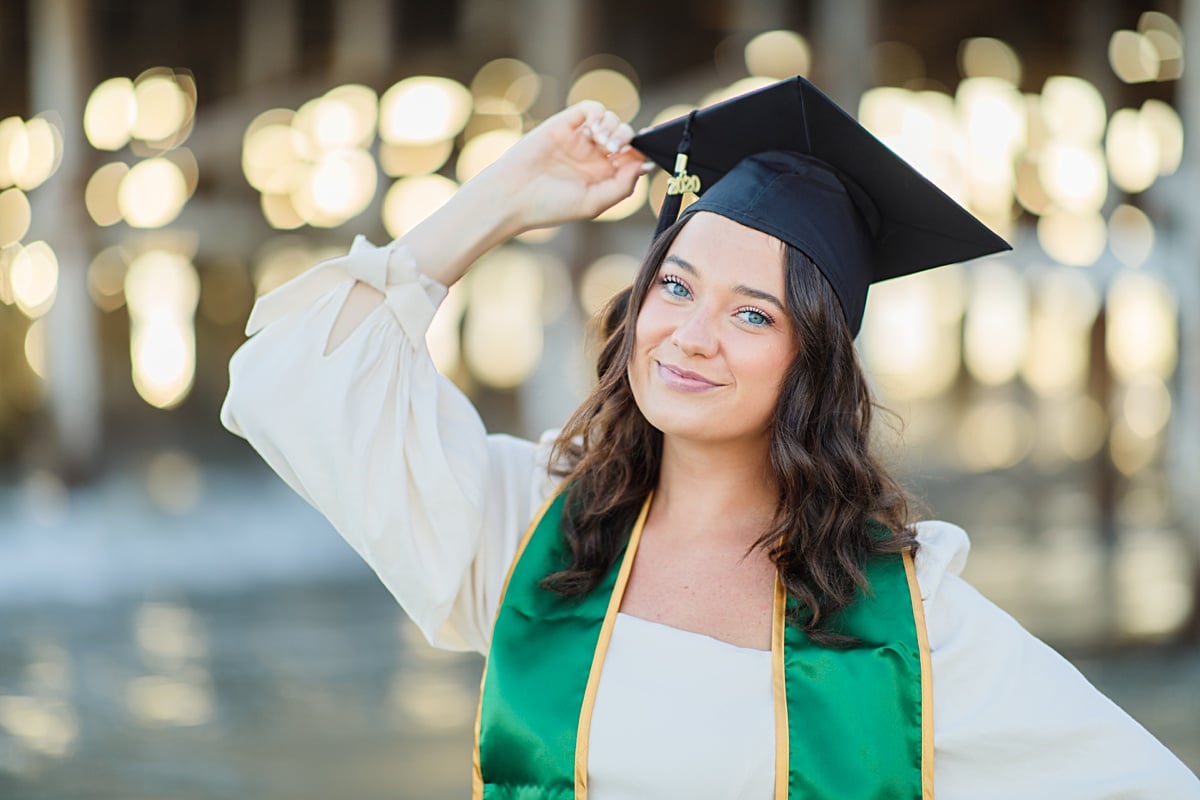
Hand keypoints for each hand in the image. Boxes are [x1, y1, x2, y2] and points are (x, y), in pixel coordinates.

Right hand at [480, 101, 648, 232]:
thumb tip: (643, 165)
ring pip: (610, 120)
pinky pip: (590, 109)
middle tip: (618, 149)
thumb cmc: (550, 206)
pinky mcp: (564, 124)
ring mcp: (578, 138)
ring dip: (616, 127)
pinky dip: (599, 115)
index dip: (644, 151)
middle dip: (629, 139)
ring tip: (606, 143)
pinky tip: (596, 130)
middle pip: (624, 136)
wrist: (513, 196)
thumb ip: (621, 186)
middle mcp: (592, 156)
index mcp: (601, 176)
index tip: (652, 149)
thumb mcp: (593, 203)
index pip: (631, 157)